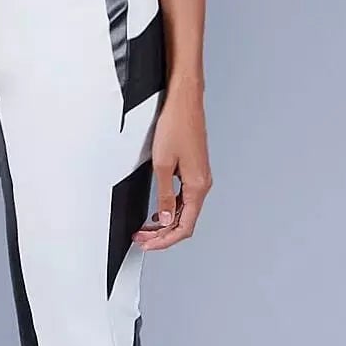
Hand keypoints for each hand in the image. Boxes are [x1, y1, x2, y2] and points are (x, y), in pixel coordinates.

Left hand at [131, 84, 211, 250]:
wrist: (184, 101)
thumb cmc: (175, 125)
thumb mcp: (162, 165)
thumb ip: (164, 196)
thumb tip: (166, 220)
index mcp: (198, 186)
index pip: (184, 226)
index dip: (165, 241)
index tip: (148, 245)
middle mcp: (202, 184)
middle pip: (185, 221)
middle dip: (163, 235)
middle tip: (142, 240)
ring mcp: (199, 177)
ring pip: (184, 211)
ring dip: (166, 223)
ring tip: (146, 229)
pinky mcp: (194, 169)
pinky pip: (184, 198)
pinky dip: (171, 209)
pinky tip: (158, 212)